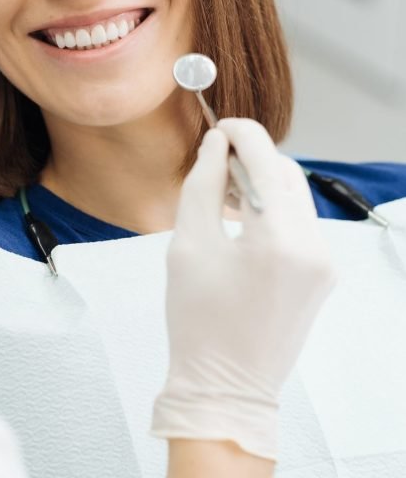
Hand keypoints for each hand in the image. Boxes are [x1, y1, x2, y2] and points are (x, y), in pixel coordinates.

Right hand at [153, 119, 335, 461]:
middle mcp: (313, 247)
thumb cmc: (198, 321)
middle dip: (252, 158)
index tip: (219, 126)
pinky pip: (300, 224)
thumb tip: (217, 145)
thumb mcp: (188, 244)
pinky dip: (273, 210)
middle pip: (286, 174)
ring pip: (295, 197)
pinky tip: (244, 222)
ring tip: (224, 194)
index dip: (241, 133)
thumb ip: (203, 184)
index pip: (265, 160)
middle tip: (214, 162)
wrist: (226, 386)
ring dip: (263, 183)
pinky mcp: (323, 275)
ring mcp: (324, 263)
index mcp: (278, 240)